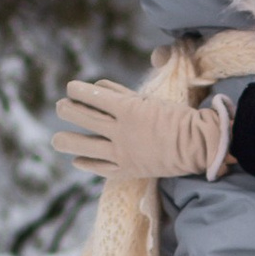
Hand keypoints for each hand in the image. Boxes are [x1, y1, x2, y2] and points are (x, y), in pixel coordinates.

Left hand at [53, 78, 227, 180]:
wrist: (197, 146)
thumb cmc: (177, 118)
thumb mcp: (149, 100)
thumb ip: (121, 94)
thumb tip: (98, 85)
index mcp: (128, 110)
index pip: (94, 96)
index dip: (77, 90)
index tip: (70, 88)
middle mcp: (121, 132)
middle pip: (84, 119)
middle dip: (68, 110)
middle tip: (60, 107)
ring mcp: (123, 153)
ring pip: (85, 147)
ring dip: (67, 141)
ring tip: (57, 139)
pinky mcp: (128, 169)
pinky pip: (100, 168)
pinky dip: (86, 164)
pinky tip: (77, 160)